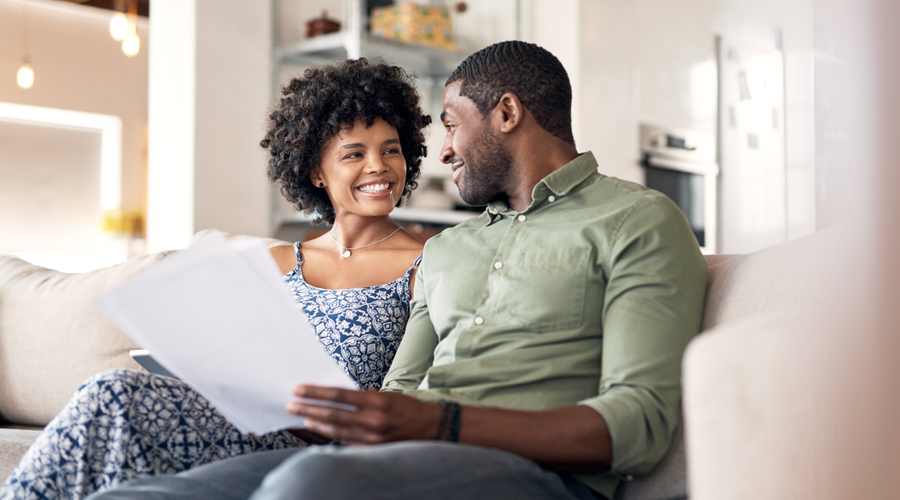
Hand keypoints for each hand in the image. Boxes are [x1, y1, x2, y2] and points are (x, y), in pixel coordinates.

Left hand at [287, 385, 441, 445]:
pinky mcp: (372, 449)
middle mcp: (372, 421)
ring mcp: (371, 438)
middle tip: (290, 405)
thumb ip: (361, 397)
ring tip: (302, 417)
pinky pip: (346, 442)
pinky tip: (321, 429)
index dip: (315, 392)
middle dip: (307, 409)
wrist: (430, 428)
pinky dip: (331, 435)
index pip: (338, 395)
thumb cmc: (406, 408)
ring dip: (316, 423)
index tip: (298, 389)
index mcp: (376, 402)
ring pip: (335, 430)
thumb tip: (335, 397)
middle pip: (332, 414)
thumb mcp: (385, 395)